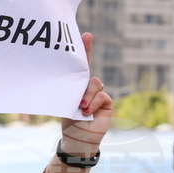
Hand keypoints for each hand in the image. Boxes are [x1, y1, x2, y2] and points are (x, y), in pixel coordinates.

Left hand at [60, 32, 111, 156]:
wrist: (78, 138)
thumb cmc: (69, 121)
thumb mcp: (67, 102)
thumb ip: (72, 89)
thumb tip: (68, 76)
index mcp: (77, 85)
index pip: (81, 65)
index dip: (85, 49)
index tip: (85, 34)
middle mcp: (88, 87)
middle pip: (89, 69)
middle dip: (87, 50)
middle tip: (87, 36)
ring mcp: (98, 93)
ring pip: (94, 83)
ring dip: (87, 95)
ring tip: (81, 107)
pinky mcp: (106, 102)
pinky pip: (101, 95)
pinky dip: (93, 103)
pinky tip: (87, 112)